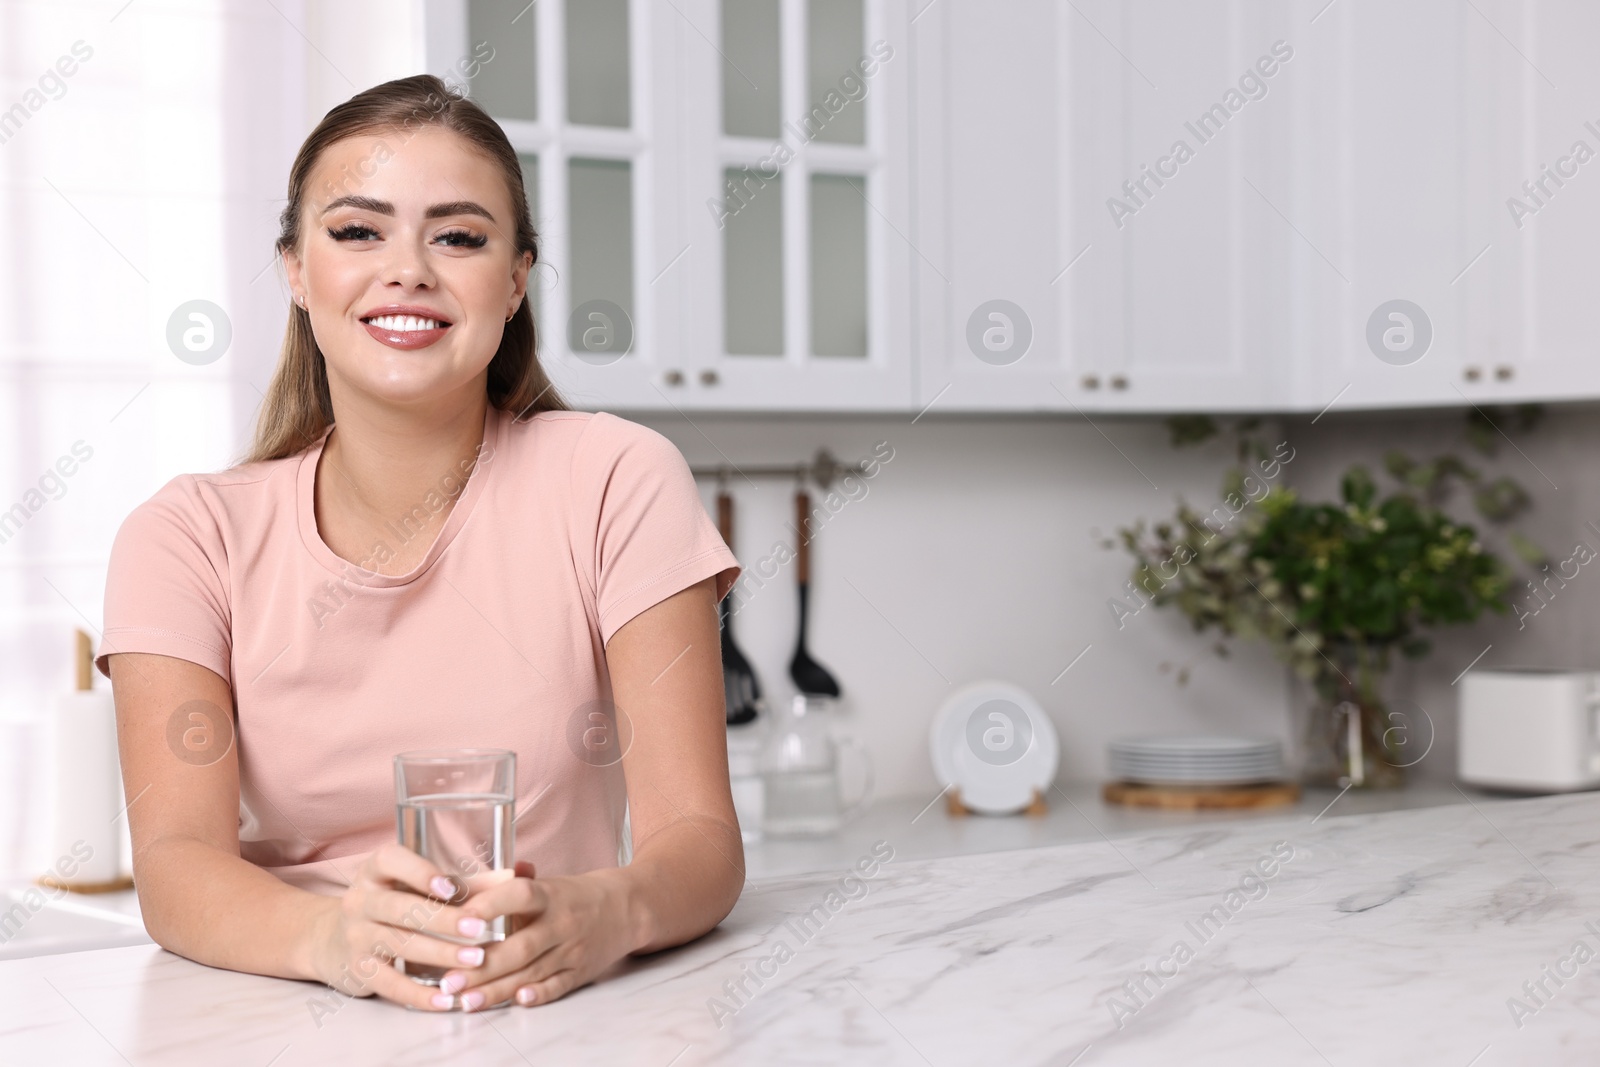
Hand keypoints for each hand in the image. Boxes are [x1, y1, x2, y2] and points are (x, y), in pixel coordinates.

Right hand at [307, 842, 497, 1010]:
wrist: (333, 940)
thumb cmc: (393, 904)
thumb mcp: (418, 888)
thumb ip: (465, 883)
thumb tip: (512, 876)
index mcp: (376, 870)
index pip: (391, 860)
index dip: (420, 872)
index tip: (450, 887)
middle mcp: (360, 899)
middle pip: (402, 908)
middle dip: (443, 919)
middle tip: (480, 929)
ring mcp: (356, 935)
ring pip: (399, 944)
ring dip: (440, 954)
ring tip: (475, 960)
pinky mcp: (357, 969)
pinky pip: (389, 983)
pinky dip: (419, 994)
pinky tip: (446, 999)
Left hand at [437, 861, 638, 1010]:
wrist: (627, 908)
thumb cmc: (574, 896)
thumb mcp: (544, 883)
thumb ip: (500, 886)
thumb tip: (451, 884)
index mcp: (549, 894)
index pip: (519, 895)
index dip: (490, 905)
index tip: (461, 918)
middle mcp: (562, 922)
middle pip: (521, 946)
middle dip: (483, 966)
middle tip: (449, 980)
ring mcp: (573, 949)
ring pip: (533, 971)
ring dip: (498, 988)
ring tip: (466, 1000)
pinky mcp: (580, 971)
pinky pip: (558, 986)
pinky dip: (538, 995)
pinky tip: (517, 1001)